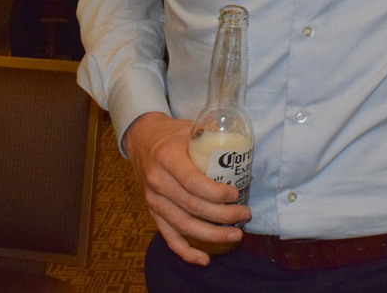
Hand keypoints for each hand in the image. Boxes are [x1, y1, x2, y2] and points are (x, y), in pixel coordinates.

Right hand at [122, 111, 250, 264]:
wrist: (142, 139)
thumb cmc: (173, 134)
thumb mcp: (191, 128)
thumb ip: (215, 138)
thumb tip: (245, 157)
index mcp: (168, 158)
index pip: (193, 182)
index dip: (215, 193)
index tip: (235, 194)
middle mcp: (157, 181)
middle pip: (192, 206)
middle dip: (222, 215)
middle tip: (244, 214)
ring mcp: (153, 200)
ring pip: (183, 225)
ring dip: (211, 234)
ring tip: (235, 234)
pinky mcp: (153, 213)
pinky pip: (168, 237)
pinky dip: (186, 251)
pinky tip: (204, 259)